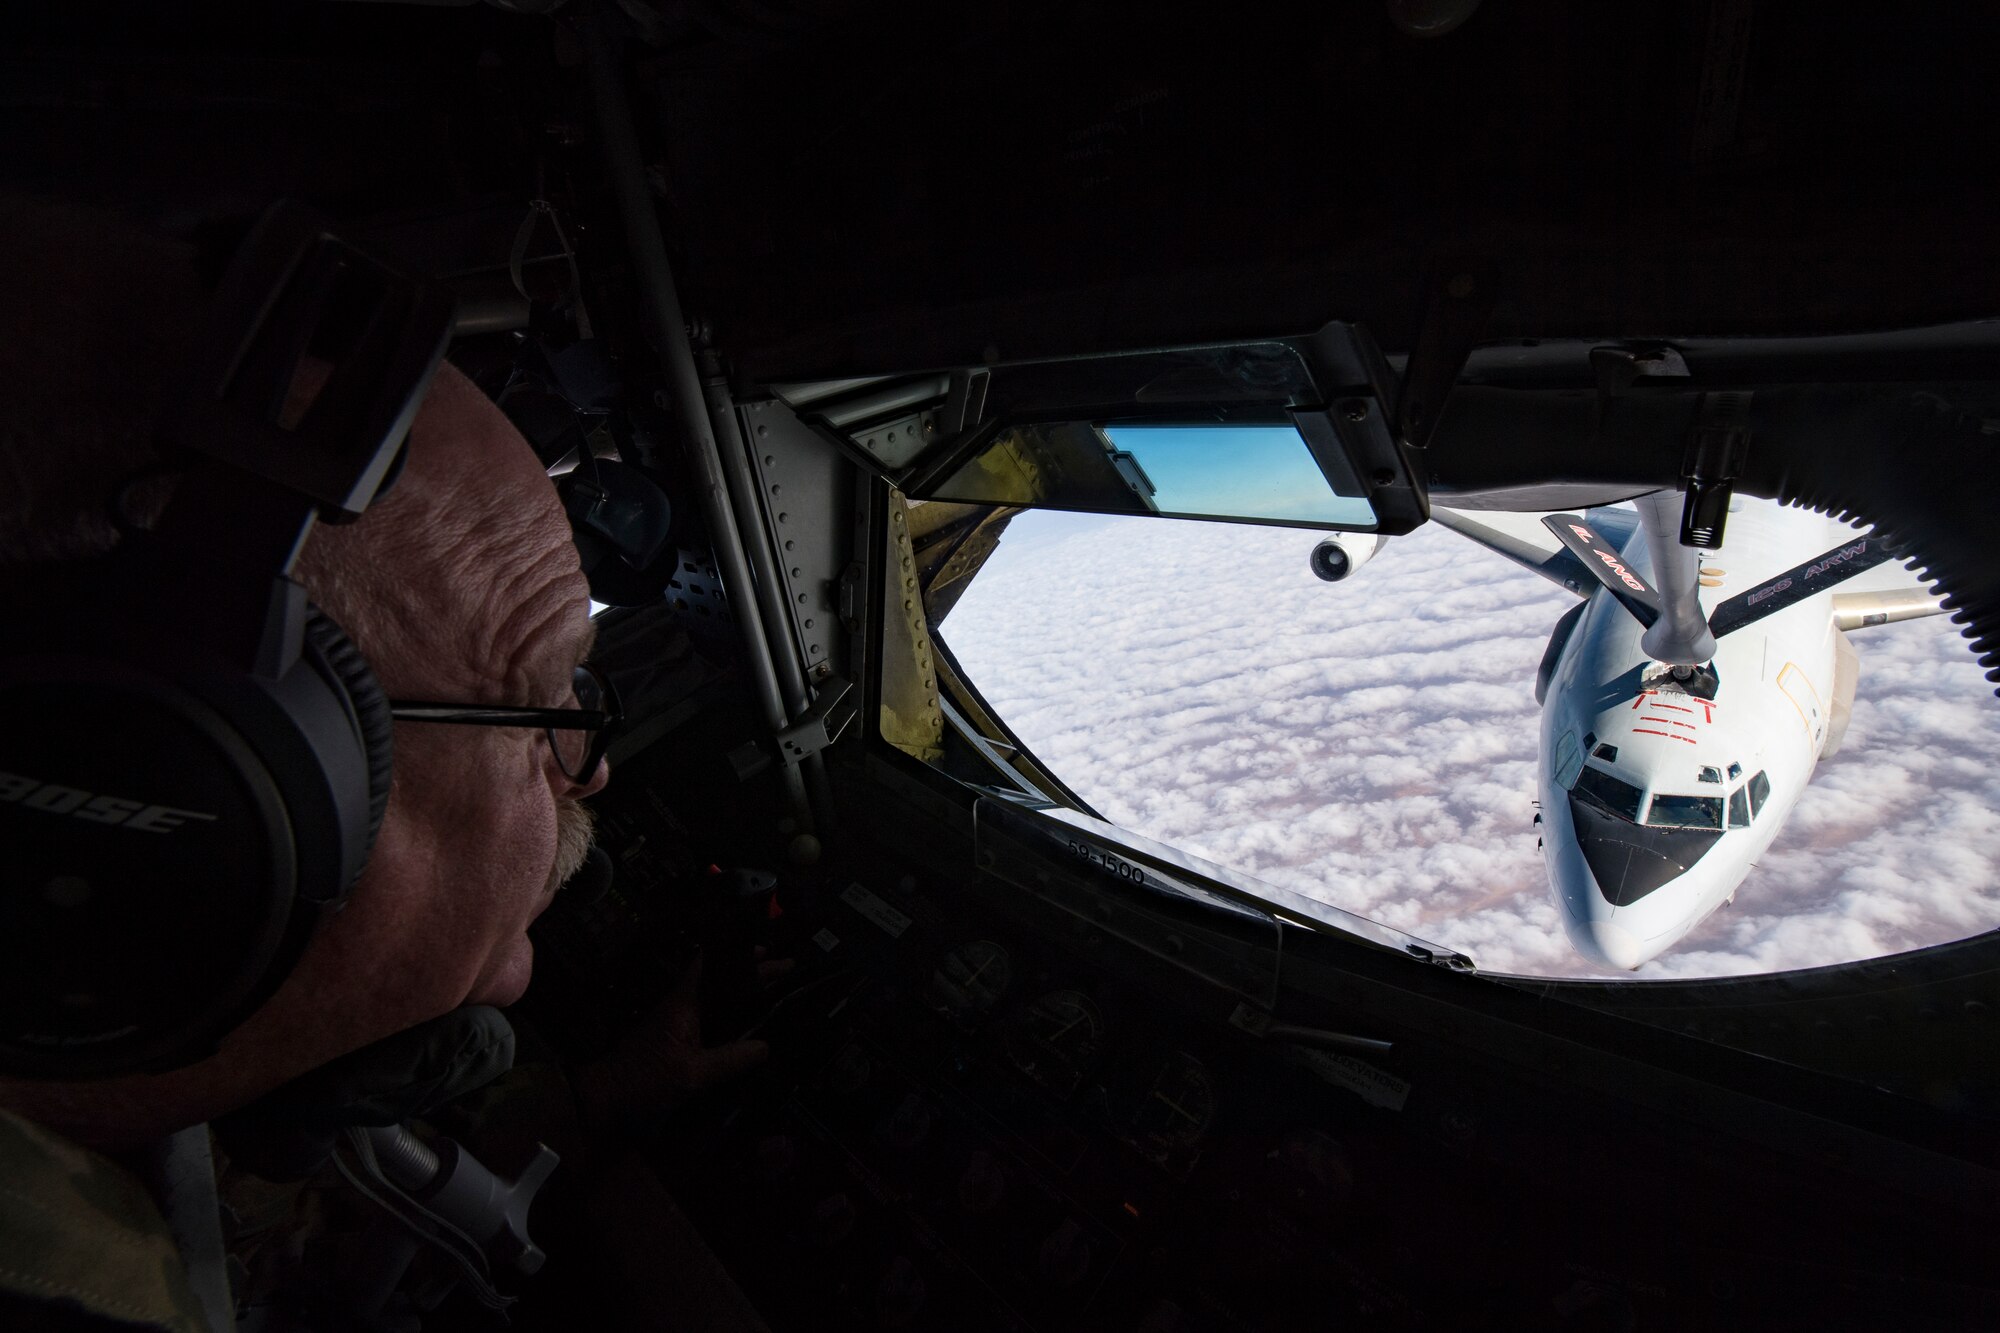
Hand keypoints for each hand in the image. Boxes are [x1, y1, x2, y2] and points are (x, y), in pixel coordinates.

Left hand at [572, 948, 789, 1131]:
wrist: (608, 1102)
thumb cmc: (645, 1082)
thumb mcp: (692, 1074)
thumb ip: (730, 1059)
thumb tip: (766, 1047)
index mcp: (684, 1004)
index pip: (709, 965)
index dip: (737, 954)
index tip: (767, 949)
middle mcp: (682, 1007)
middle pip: (719, 980)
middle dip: (750, 973)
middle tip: (783, 967)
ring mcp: (678, 1024)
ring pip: (716, 1000)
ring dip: (743, 994)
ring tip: (775, 991)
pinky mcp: (677, 1042)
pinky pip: (712, 1021)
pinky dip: (733, 1017)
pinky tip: (750, 1025)